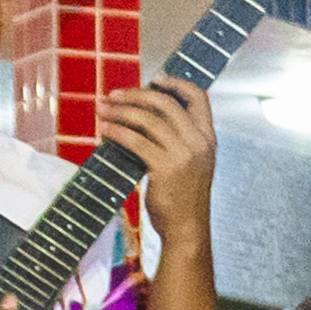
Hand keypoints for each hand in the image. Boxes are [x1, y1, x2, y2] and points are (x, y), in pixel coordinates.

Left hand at [88, 76, 217, 248]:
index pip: (198, 97)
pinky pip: (135, 140)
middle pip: (166, 103)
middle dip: (135, 95)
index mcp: (208, 138)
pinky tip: (104, 130)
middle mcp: (199, 143)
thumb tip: (146, 113)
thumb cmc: (184, 197)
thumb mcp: (192, 163)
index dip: (175, 83)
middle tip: (113, 95)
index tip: (153, 80)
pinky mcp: (165, 168)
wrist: (187, 229)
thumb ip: (179, 138)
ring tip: (102, 110)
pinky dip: (116, 131)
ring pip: (147, 119)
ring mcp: (184, 155)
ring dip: (119, 111)